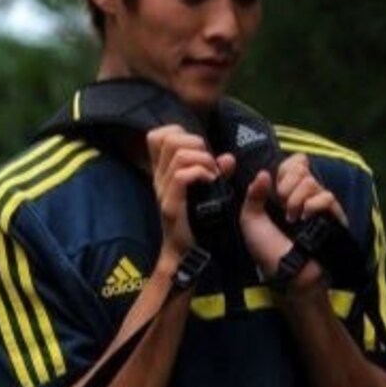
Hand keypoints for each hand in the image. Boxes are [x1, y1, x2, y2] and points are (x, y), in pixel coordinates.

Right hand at [146, 125, 234, 263]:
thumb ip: (217, 172)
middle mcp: (159, 178)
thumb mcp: (208, 191)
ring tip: (213, 175)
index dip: (179, 133)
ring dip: (203, 160)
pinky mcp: (170, 205)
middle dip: (196, 144)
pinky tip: (211, 183)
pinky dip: (201, 173)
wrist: (187, 253)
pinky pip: (182, 176)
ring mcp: (163, 191)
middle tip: (210, 164)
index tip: (197, 149)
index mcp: (163, 172)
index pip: (157, 136)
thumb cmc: (198, 221)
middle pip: (170, 139)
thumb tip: (228, 158)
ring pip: (178, 155)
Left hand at [239, 153, 346, 277]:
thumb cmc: (268, 250)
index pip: (294, 163)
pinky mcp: (334, 216)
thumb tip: (264, 173)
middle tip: (282, 204)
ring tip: (292, 218)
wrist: (287, 273)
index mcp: (286, 192)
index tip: (275, 186)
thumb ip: (253, 195)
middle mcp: (304, 195)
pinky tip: (305, 219)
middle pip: (302, 166)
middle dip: (287, 183)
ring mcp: (320, 205)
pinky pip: (327, 196)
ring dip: (296, 198)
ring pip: (312, 181)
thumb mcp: (251, 221)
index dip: (284, 169)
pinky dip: (313, 205)